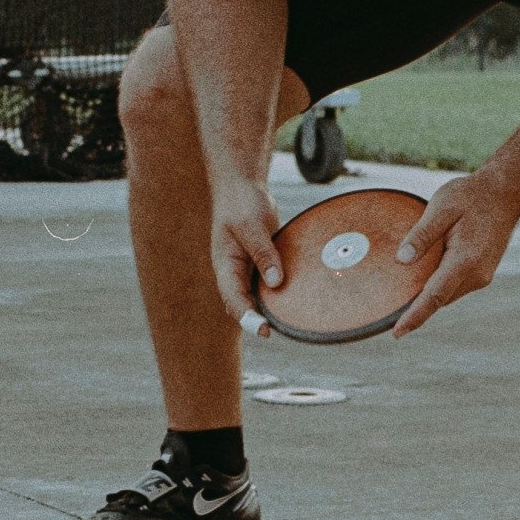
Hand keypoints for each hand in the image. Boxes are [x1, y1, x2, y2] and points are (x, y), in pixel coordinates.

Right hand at [208, 178, 284, 329]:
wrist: (242, 187)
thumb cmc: (241, 202)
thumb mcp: (251, 225)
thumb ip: (263, 253)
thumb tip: (276, 282)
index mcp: (225, 264)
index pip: (232, 298)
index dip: (247, 317)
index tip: (263, 330)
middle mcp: (234, 272)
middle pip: (242, 304)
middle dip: (257, 320)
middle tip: (276, 333)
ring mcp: (247, 269)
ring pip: (256, 297)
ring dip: (269, 309)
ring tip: (288, 322)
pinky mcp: (260, 264)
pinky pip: (268, 285)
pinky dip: (278, 293)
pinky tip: (295, 300)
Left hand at [391, 171, 519, 337]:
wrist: (506, 193)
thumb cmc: (472, 197)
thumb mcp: (442, 207)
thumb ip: (421, 235)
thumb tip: (401, 260)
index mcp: (465, 260)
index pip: (435, 296)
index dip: (415, 316)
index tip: (398, 333)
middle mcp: (477, 274)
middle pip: (439, 298)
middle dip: (416, 303)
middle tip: (390, 303)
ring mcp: (483, 275)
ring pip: (447, 293)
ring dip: (429, 290)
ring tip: (412, 274)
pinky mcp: (482, 273)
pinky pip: (455, 285)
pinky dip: (440, 282)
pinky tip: (431, 266)